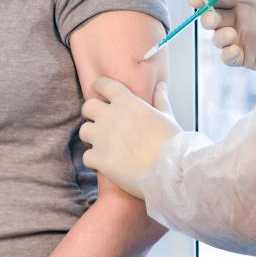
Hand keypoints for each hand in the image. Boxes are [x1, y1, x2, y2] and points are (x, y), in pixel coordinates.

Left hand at [79, 78, 181, 198]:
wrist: (171, 171)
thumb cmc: (172, 143)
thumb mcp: (167, 116)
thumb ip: (160, 99)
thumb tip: (160, 85)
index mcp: (127, 102)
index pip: (103, 85)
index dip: (100, 87)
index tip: (101, 92)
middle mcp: (110, 116)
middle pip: (87, 107)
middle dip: (92, 114)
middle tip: (101, 123)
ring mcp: (102, 138)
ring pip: (83, 131)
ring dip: (92, 137)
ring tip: (104, 145)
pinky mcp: (99, 159)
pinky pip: (86, 156)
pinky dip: (94, 160)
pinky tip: (105, 163)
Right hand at [192, 0, 255, 73]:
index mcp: (246, 3)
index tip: (193, 0)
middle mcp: (242, 21)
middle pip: (213, 19)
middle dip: (208, 18)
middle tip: (213, 20)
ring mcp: (243, 40)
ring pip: (217, 39)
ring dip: (219, 37)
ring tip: (231, 35)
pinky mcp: (247, 59)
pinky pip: (228, 58)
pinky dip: (227, 55)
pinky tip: (235, 51)